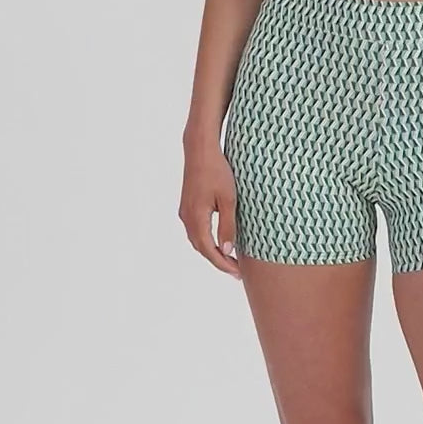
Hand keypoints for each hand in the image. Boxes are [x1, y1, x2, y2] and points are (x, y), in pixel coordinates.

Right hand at [178, 144, 241, 279]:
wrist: (200, 150)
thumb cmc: (217, 171)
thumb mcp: (228, 200)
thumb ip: (227, 226)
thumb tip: (227, 250)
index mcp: (196, 218)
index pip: (209, 250)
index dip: (223, 264)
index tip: (237, 273)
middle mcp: (187, 218)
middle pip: (202, 248)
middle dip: (219, 261)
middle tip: (236, 271)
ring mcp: (185, 211)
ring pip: (197, 240)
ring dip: (212, 251)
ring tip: (230, 259)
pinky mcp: (187, 205)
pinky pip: (196, 230)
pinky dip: (207, 240)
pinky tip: (219, 241)